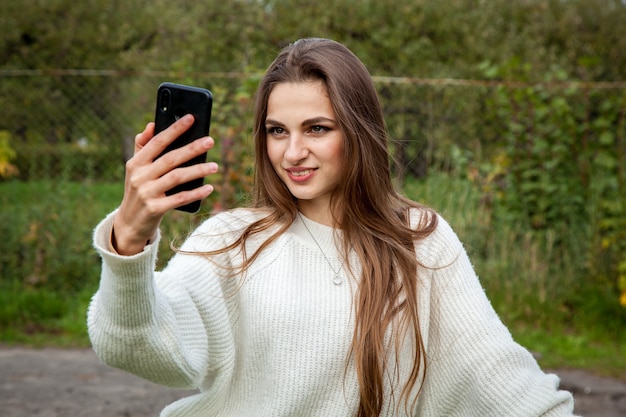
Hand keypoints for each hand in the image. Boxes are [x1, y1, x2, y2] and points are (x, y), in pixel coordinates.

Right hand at [112, 114, 217, 254]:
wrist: (129, 224)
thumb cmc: (138, 191)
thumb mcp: (135, 170)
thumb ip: (142, 147)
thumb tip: (151, 124)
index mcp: (135, 163)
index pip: (157, 142)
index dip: (174, 129)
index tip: (191, 118)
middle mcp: (139, 176)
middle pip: (170, 159)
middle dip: (191, 148)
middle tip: (210, 141)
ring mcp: (147, 193)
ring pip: (177, 177)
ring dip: (197, 170)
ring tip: (214, 166)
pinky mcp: (155, 209)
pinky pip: (179, 198)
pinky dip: (195, 193)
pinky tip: (209, 188)